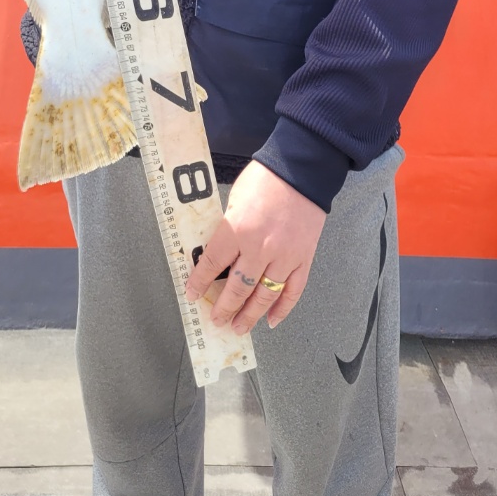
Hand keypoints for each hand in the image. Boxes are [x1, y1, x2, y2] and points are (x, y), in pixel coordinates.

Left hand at [185, 161, 324, 334]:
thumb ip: (228, 227)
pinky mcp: (303, 258)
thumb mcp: (235, 198)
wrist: (302, 168)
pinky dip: (282, 309)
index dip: (199, 283)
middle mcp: (260, 248)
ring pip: (263, 296)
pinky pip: (292, 291)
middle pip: (237, 289)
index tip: (192, 294)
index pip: (212, 265)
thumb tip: (220, 253)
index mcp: (237, 229)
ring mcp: (284, 256)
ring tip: (239, 327)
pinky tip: (271, 320)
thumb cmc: (268, 177)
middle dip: (224, 308)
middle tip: (217, 319)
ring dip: (249, 315)